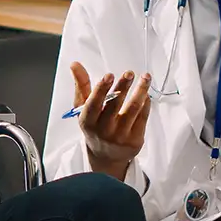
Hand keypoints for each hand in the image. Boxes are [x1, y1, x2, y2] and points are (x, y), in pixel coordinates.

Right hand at [71, 62, 151, 181]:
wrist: (106, 156)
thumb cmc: (95, 127)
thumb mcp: (83, 109)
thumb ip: (81, 85)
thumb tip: (75, 64)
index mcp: (87, 121)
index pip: (93, 104)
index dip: (101, 89)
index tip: (109, 75)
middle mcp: (103, 130)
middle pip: (115, 105)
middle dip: (123, 86)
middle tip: (130, 73)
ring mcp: (120, 137)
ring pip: (133, 109)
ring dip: (140, 91)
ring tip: (145, 77)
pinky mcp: (135, 140)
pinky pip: (143, 117)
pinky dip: (146, 103)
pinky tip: (146, 93)